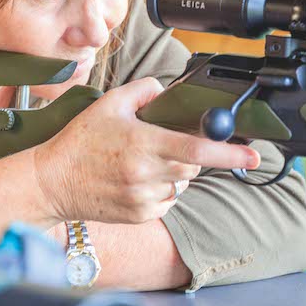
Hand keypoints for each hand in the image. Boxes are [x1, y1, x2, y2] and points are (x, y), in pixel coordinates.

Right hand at [32, 77, 262, 224]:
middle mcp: (146, 174)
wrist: (52, 182)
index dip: (228, 153)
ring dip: (172, 174)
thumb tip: (169, 91)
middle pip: (192, 167)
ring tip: (138, 164)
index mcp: (143, 144)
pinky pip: (166, 202)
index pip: (196, 150)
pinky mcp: (140, 215)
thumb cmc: (80, 141)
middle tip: (161, 145)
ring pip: (180, 185)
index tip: (252, 154)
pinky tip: (132, 181)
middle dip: (188, 155)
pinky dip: (159, 190)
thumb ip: (144, 90)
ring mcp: (144, 198)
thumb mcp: (110, 104)